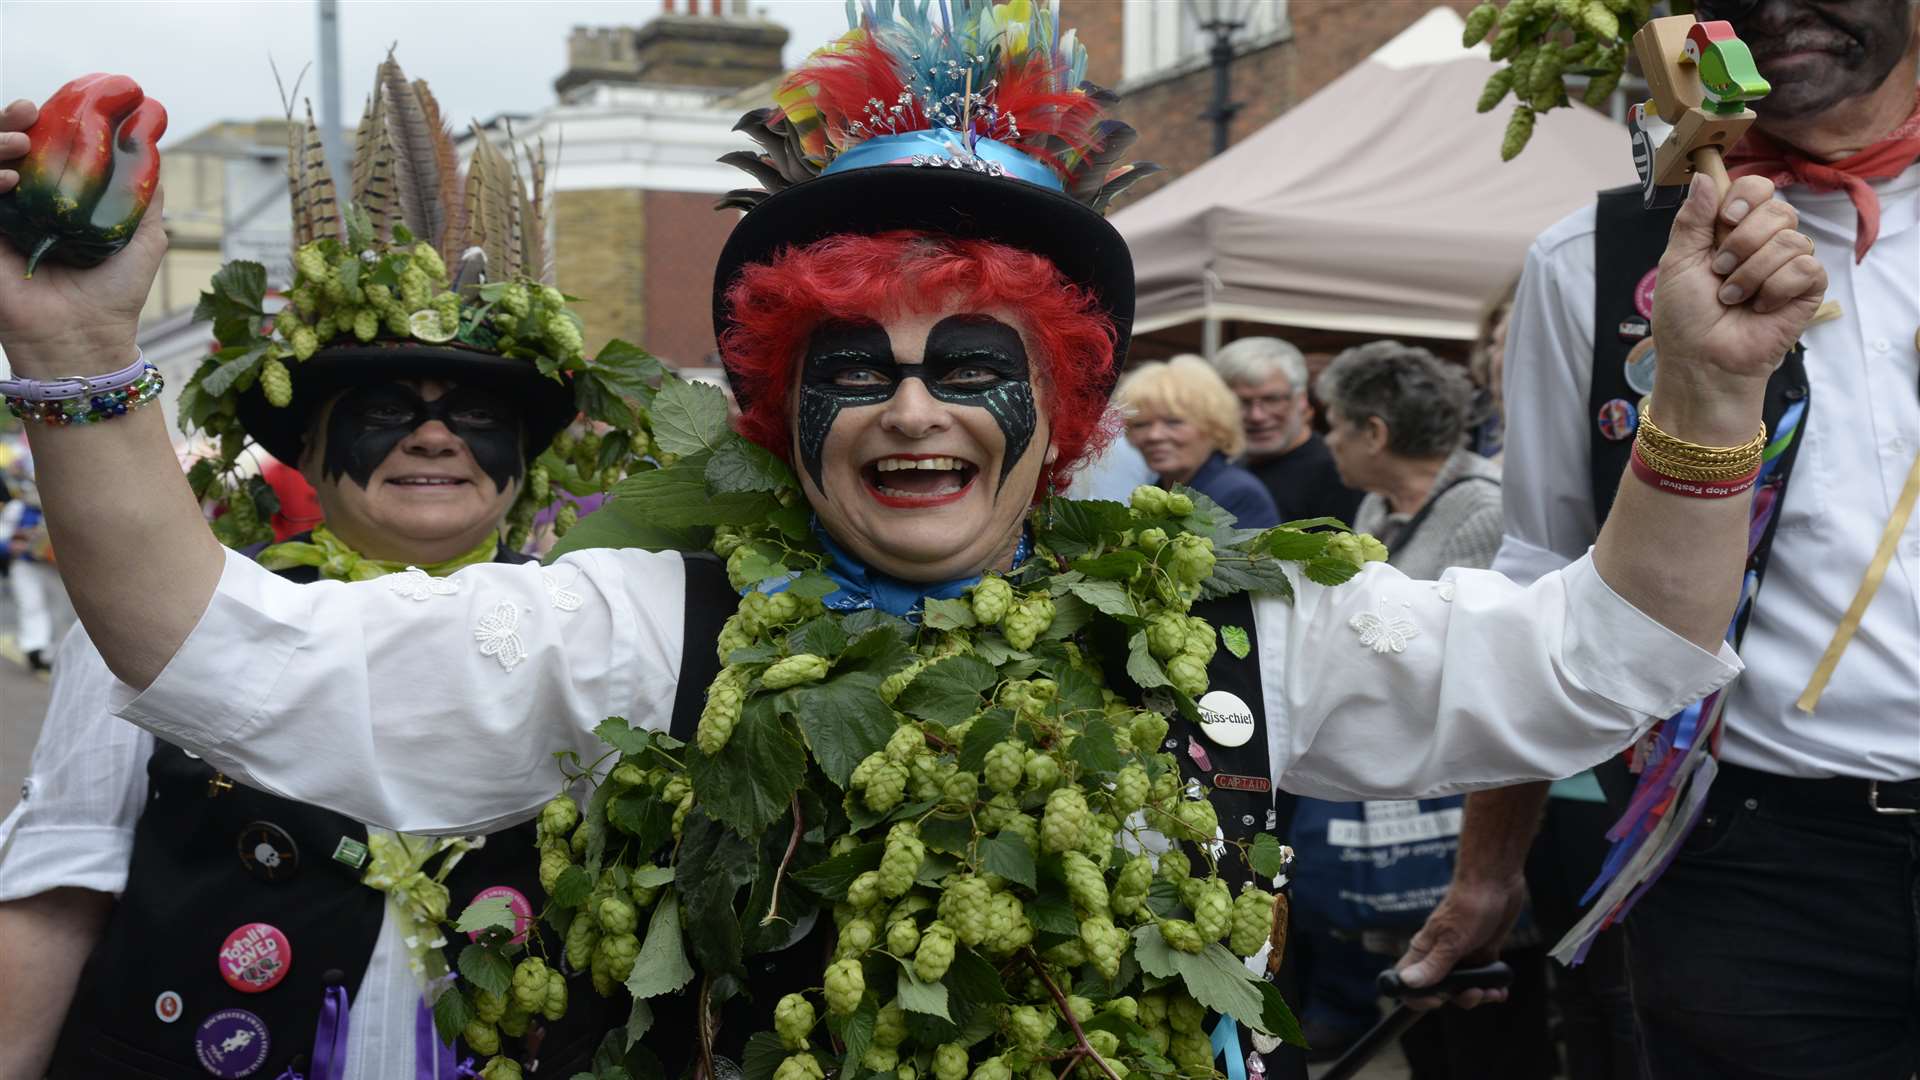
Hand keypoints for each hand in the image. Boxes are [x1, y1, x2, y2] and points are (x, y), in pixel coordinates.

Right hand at [0, 98, 166, 375]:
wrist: (87, 338)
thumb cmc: (114, 294)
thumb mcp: (144, 238)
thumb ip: (145, 196)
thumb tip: (154, 150)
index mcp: (54, 200)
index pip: (36, 147)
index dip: (38, 121)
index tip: (52, 104)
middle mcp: (20, 205)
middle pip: (1, 147)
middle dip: (9, 120)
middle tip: (29, 111)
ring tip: (20, 141)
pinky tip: (8, 179)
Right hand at [1392, 875, 1525, 1010]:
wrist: (1496, 881)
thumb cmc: (1470, 904)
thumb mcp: (1452, 940)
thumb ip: (1432, 965)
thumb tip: (1407, 983)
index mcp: (1424, 950)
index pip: (1409, 982)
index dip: (1419, 997)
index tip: (1440, 1000)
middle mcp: (1440, 954)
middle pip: (1440, 990)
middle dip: (1459, 999)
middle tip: (1475, 992)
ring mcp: (1461, 954)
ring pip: (1463, 986)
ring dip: (1479, 995)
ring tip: (1493, 991)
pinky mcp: (1481, 951)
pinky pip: (1482, 977)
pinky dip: (1492, 986)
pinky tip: (1501, 988)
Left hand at [1649, 172, 1825, 441]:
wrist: (1701, 361)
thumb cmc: (1685, 318)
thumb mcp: (1677, 262)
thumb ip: (1691, 219)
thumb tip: (1702, 176)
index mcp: (1733, 231)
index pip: (1757, 188)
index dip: (1746, 197)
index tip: (1725, 221)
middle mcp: (1764, 242)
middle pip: (1779, 209)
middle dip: (1743, 242)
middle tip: (1720, 272)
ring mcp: (1788, 265)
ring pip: (1792, 240)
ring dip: (1753, 272)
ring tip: (1733, 298)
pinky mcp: (1808, 289)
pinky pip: (1807, 267)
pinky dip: (1776, 288)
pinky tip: (1760, 307)